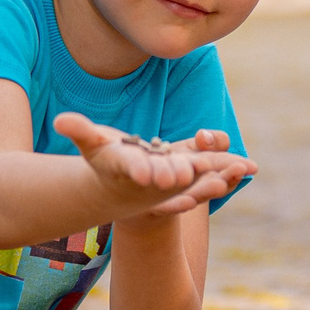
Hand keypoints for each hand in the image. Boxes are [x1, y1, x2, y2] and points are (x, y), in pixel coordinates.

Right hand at [55, 114, 254, 216]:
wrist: (124, 188)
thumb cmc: (105, 160)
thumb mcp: (92, 144)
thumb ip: (80, 131)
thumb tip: (61, 121)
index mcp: (127, 170)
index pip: (132, 169)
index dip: (141, 170)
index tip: (150, 172)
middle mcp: (153, 180)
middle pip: (168, 177)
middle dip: (182, 176)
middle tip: (194, 174)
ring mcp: (173, 180)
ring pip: (196, 179)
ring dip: (215, 177)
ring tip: (236, 170)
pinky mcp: (191, 173)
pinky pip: (212, 172)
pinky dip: (227, 170)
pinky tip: (248, 166)